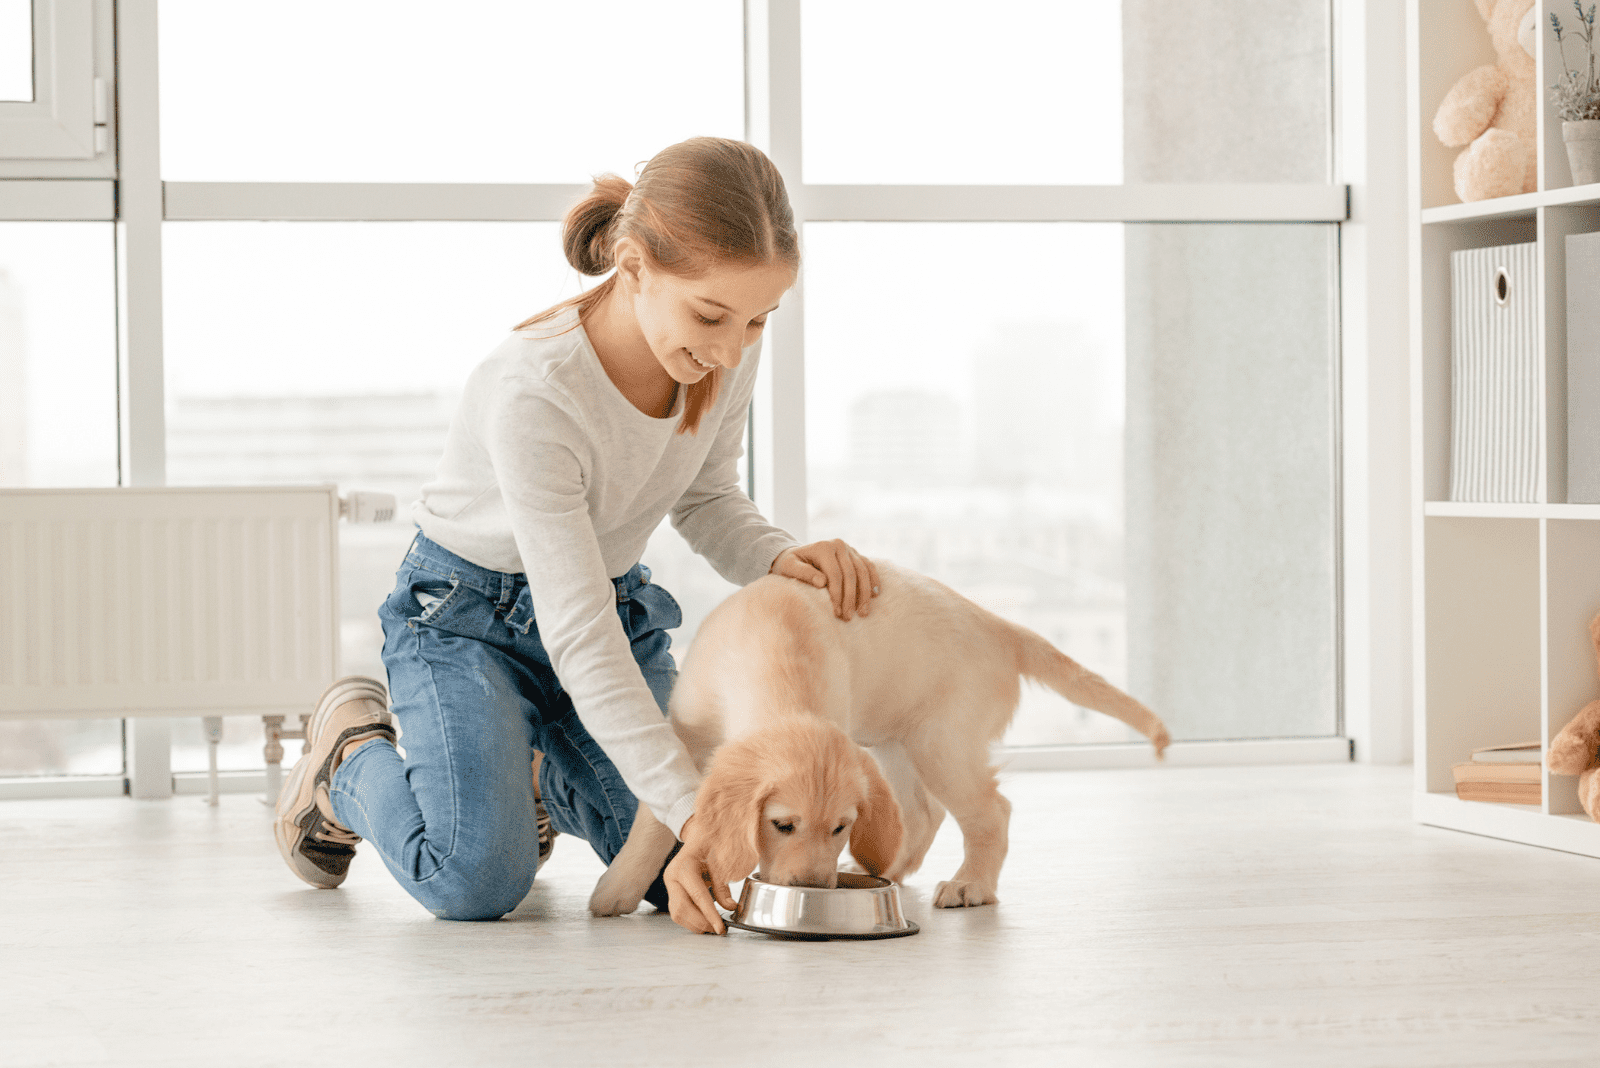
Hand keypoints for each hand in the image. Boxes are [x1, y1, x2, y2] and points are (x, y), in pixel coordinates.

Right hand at [664, 816, 736, 934]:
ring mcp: (670, 885)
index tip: (720, 928)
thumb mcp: (720, 860)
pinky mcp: (672, 892)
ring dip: (695, 924)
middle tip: (718, 929)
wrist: (699, 835)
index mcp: (684, 866)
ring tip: (713, 926)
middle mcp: (672, 876)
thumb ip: (723, 885)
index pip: (697, 896)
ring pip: (677, 914)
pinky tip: (705, 920)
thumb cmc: (710, 843)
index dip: (709, 914)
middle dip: (701, 922)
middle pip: (682, 909)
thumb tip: (730, 907)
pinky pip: (678, 912)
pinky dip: (692, 920)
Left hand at [770, 540, 879, 620]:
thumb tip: (822, 582)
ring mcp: (849, 549)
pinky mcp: (855, 554)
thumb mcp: (789, 567)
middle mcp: (838, 545)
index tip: (836, 613)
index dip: (837, 595)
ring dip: (865, 593)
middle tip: (848, 618)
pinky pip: (869, 566)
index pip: (835, 574)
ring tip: (863, 612)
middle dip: (851, 598)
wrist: (797, 556)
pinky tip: (875, 595)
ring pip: (863, 571)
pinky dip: (873, 580)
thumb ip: (804, 573)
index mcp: (824, 547)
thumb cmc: (790, 564)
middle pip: (851, 574)